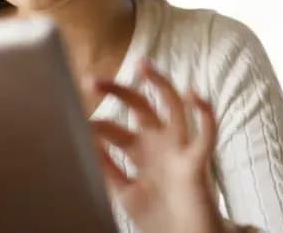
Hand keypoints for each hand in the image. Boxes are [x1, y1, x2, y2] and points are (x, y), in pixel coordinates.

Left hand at [89, 60, 224, 232]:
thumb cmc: (159, 217)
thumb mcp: (124, 191)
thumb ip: (107, 169)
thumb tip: (85, 142)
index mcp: (142, 151)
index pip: (115, 127)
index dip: (95, 123)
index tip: (75, 122)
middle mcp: (160, 144)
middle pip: (140, 106)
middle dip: (118, 91)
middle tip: (92, 81)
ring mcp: (179, 149)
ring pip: (173, 106)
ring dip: (160, 84)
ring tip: (143, 65)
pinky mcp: (197, 162)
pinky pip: (206, 134)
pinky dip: (205, 114)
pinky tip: (195, 95)